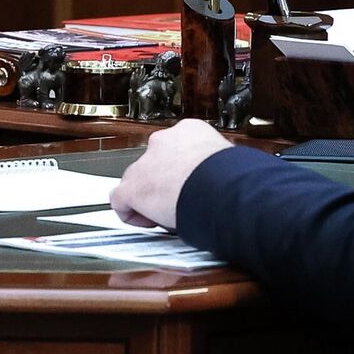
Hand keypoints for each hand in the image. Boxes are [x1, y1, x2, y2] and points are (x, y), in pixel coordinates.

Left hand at [110, 118, 230, 230]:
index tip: (190, 183)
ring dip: (149, 196)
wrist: (221, 186)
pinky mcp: (133, 187)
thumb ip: (215, 164)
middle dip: (164, 181)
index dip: (181, 170)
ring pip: (137, 181)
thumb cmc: (231, 177)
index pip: (176, 148)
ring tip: (168, 213)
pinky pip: (121, 201)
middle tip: (180, 199)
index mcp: (190, 131)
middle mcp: (163, 142)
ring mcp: (145, 163)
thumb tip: (223, 177)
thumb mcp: (225, 160)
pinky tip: (149, 221)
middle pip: (153, 163)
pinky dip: (132, 213)